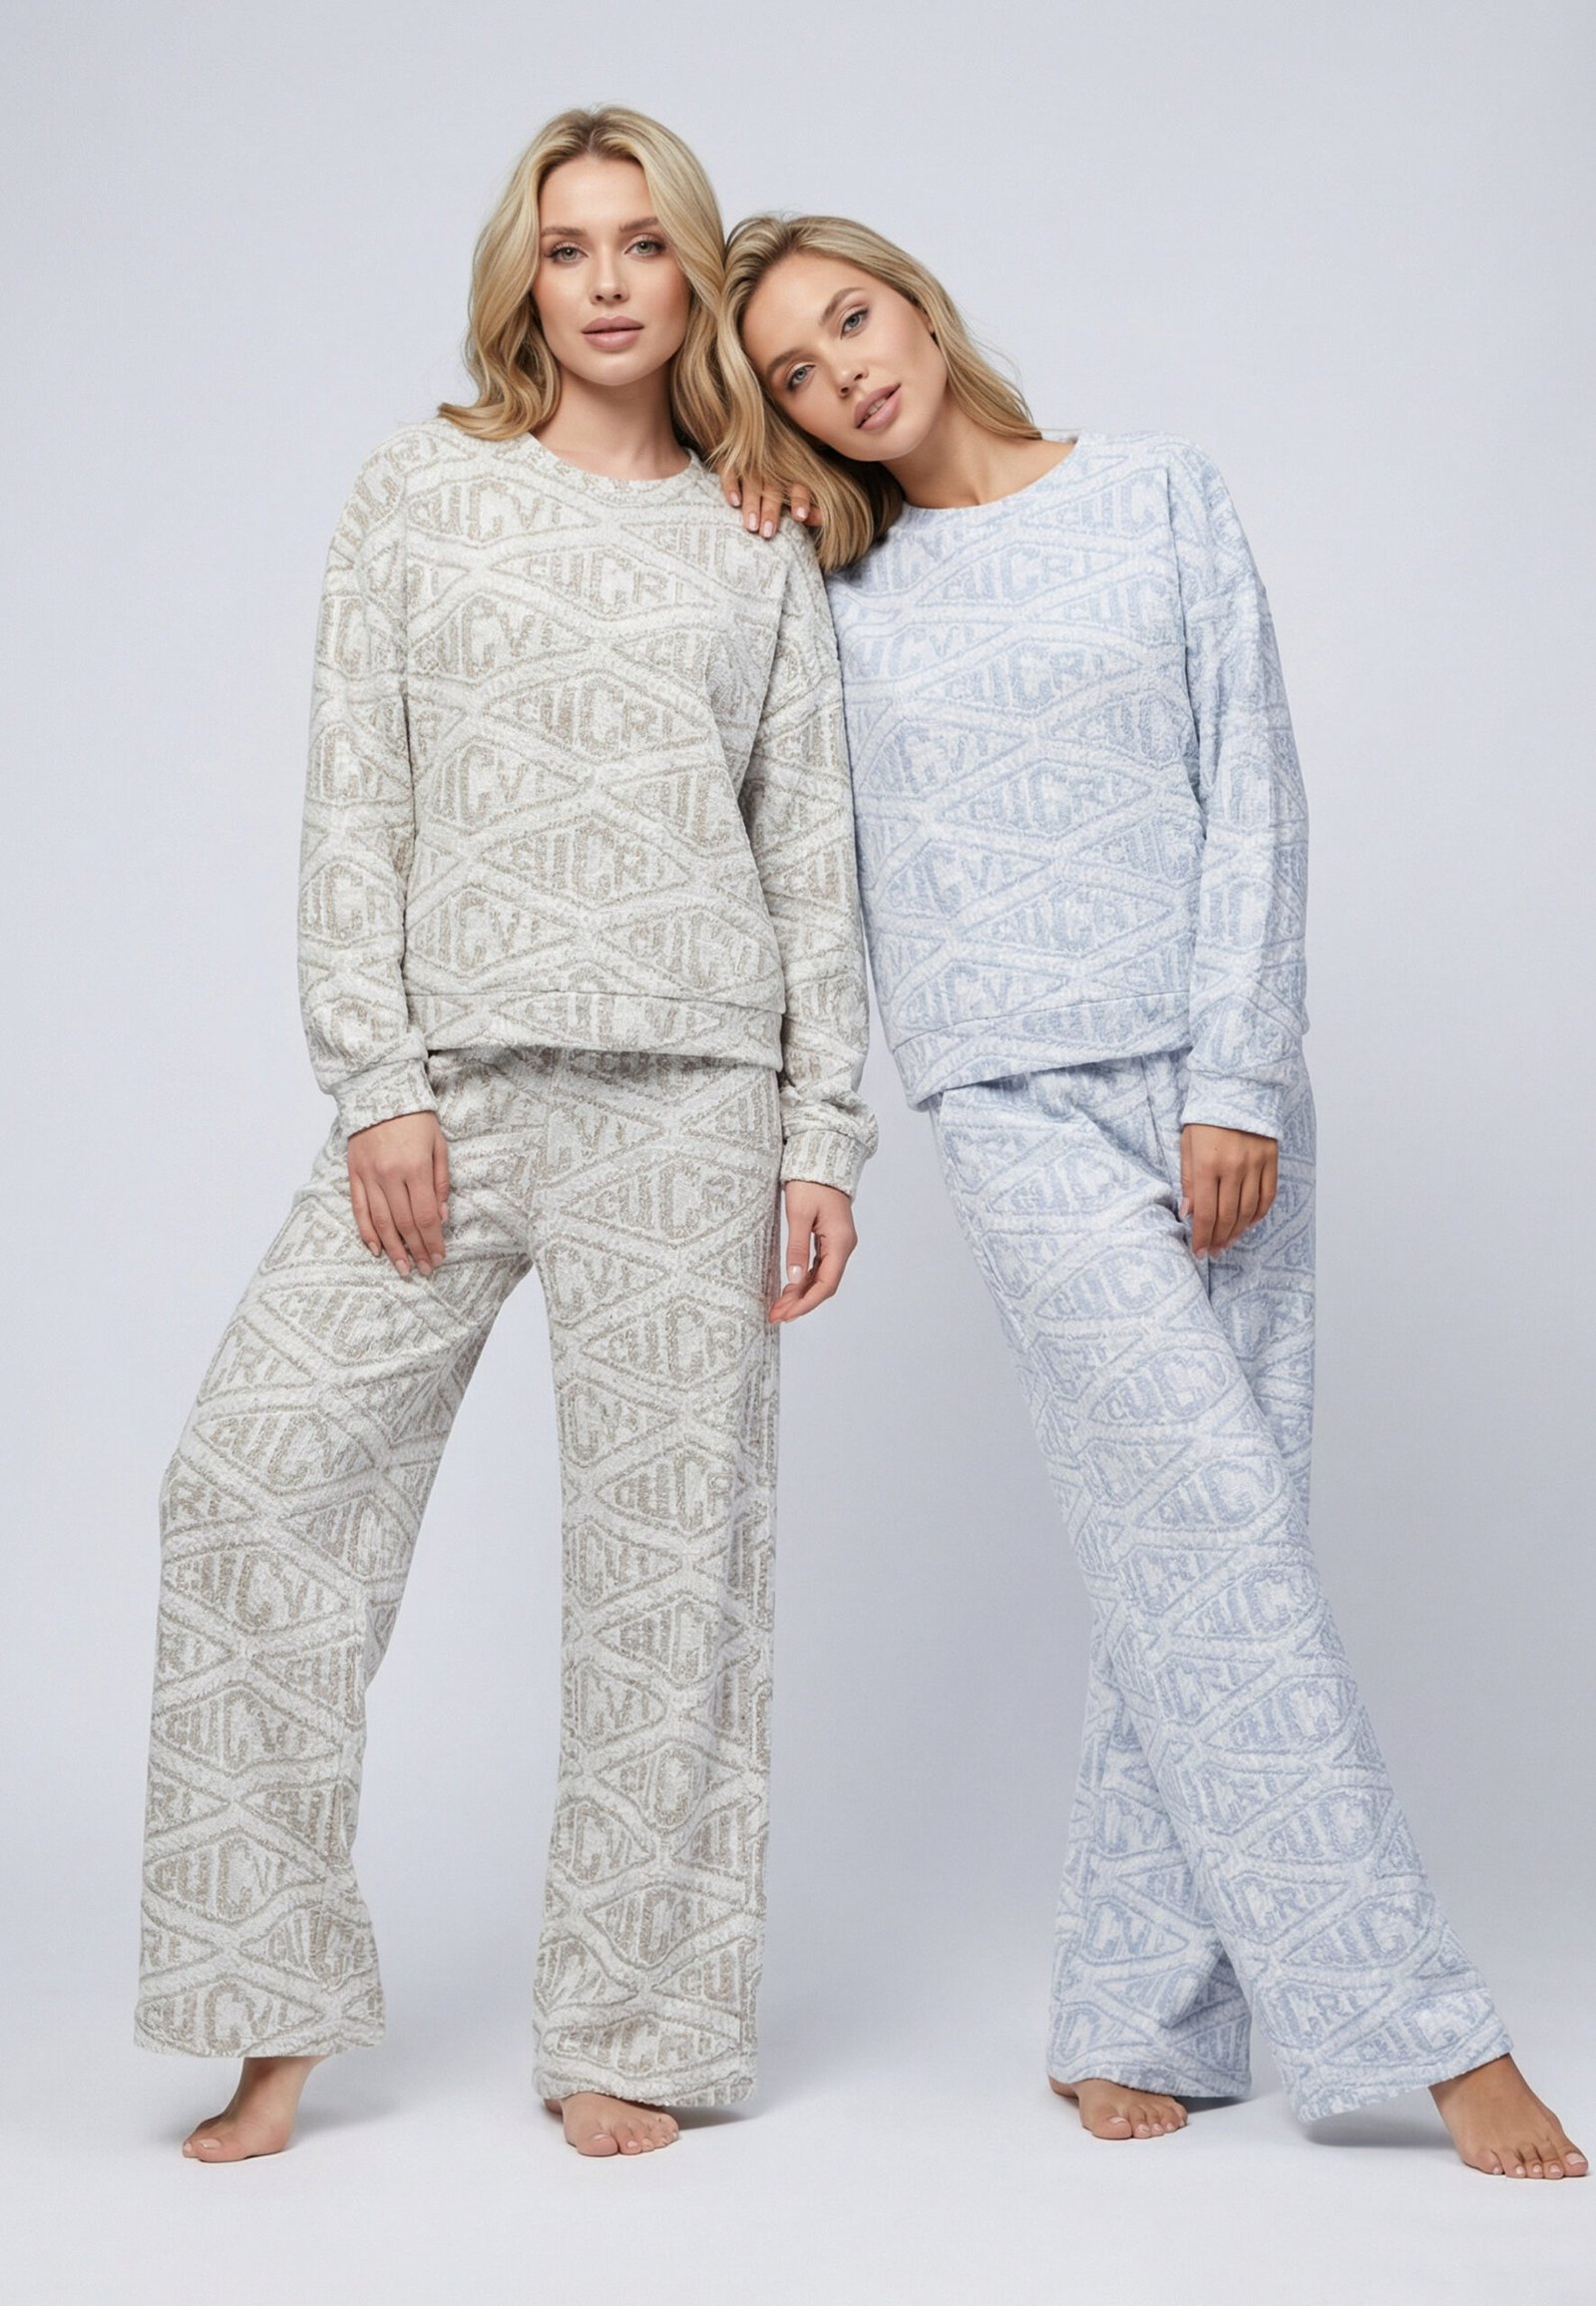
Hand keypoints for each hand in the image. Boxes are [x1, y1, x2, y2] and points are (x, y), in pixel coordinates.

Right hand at [347, 1110, 449, 1276]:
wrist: (379, 1093)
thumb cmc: (416, 1119)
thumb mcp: (439, 1145)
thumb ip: (441, 1182)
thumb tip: (441, 1217)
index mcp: (414, 1168)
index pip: (424, 1216)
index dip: (432, 1241)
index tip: (439, 1258)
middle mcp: (389, 1175)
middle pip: (403, 1223)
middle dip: (416, 1250)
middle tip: (424, 1270)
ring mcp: (368, 1176)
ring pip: (380, 1222)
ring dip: (393, 1249)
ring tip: (403, 1267)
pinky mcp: (353, 1174)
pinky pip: (359, 1209)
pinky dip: (366, 1232)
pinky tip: (376, 1249)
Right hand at [721, 468, 817, 537]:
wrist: (747, 451)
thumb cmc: (776, 486)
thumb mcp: (794, 494)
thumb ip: (809, 507)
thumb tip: (822, 518)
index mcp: (790, 476)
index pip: (798, 487)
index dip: (800, 500)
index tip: (801, 516)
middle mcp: (771, 468)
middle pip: (773, 489)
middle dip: (771, 511)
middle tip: (767, 533)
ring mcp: (750, 462)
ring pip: (752, 482)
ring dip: (752, 504)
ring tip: (751, 527)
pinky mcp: (729, 460)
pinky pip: (730, 470)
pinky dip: (731, 485)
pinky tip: (734, 502)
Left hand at [769, 1180, 856, 1320]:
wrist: (821, 1161)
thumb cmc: (811, 1183)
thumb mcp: (799, 1215)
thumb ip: (797, 1248)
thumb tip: (794, 1279)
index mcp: (841, 1242)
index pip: (826, 1284)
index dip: (806, 1303)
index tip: (786, 1314)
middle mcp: (844, 1246)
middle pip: (824, 1285)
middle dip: (801, 1303)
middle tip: (776, 1316)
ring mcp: (838, 1243)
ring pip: (821, 1278)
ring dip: (801, 1294)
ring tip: (779, 1307)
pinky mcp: (830, 1239)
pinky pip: (819, 1267)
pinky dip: (804, 1280)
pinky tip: (789, 1288)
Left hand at [1180, 1124, 1277, 1257]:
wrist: (1237, 1088)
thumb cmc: (1206, 1118)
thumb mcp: (1187, 1145)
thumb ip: (1188, 1180)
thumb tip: (1189, 1213)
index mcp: (1208, 1164)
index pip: (1205, 1212)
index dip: (1202, 1236)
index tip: (1199, 1251)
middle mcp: (1234, 1168)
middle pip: (1228, 1216)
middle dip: (1219, 1238)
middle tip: (1214, 1251)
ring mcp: (1255, 1165)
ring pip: (1248, 1210)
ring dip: (1237, 1231)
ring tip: (1228, 1242)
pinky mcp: (1272, 1160)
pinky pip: (1267, 1196)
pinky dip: (1258, 1214)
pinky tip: (1248, 1223)